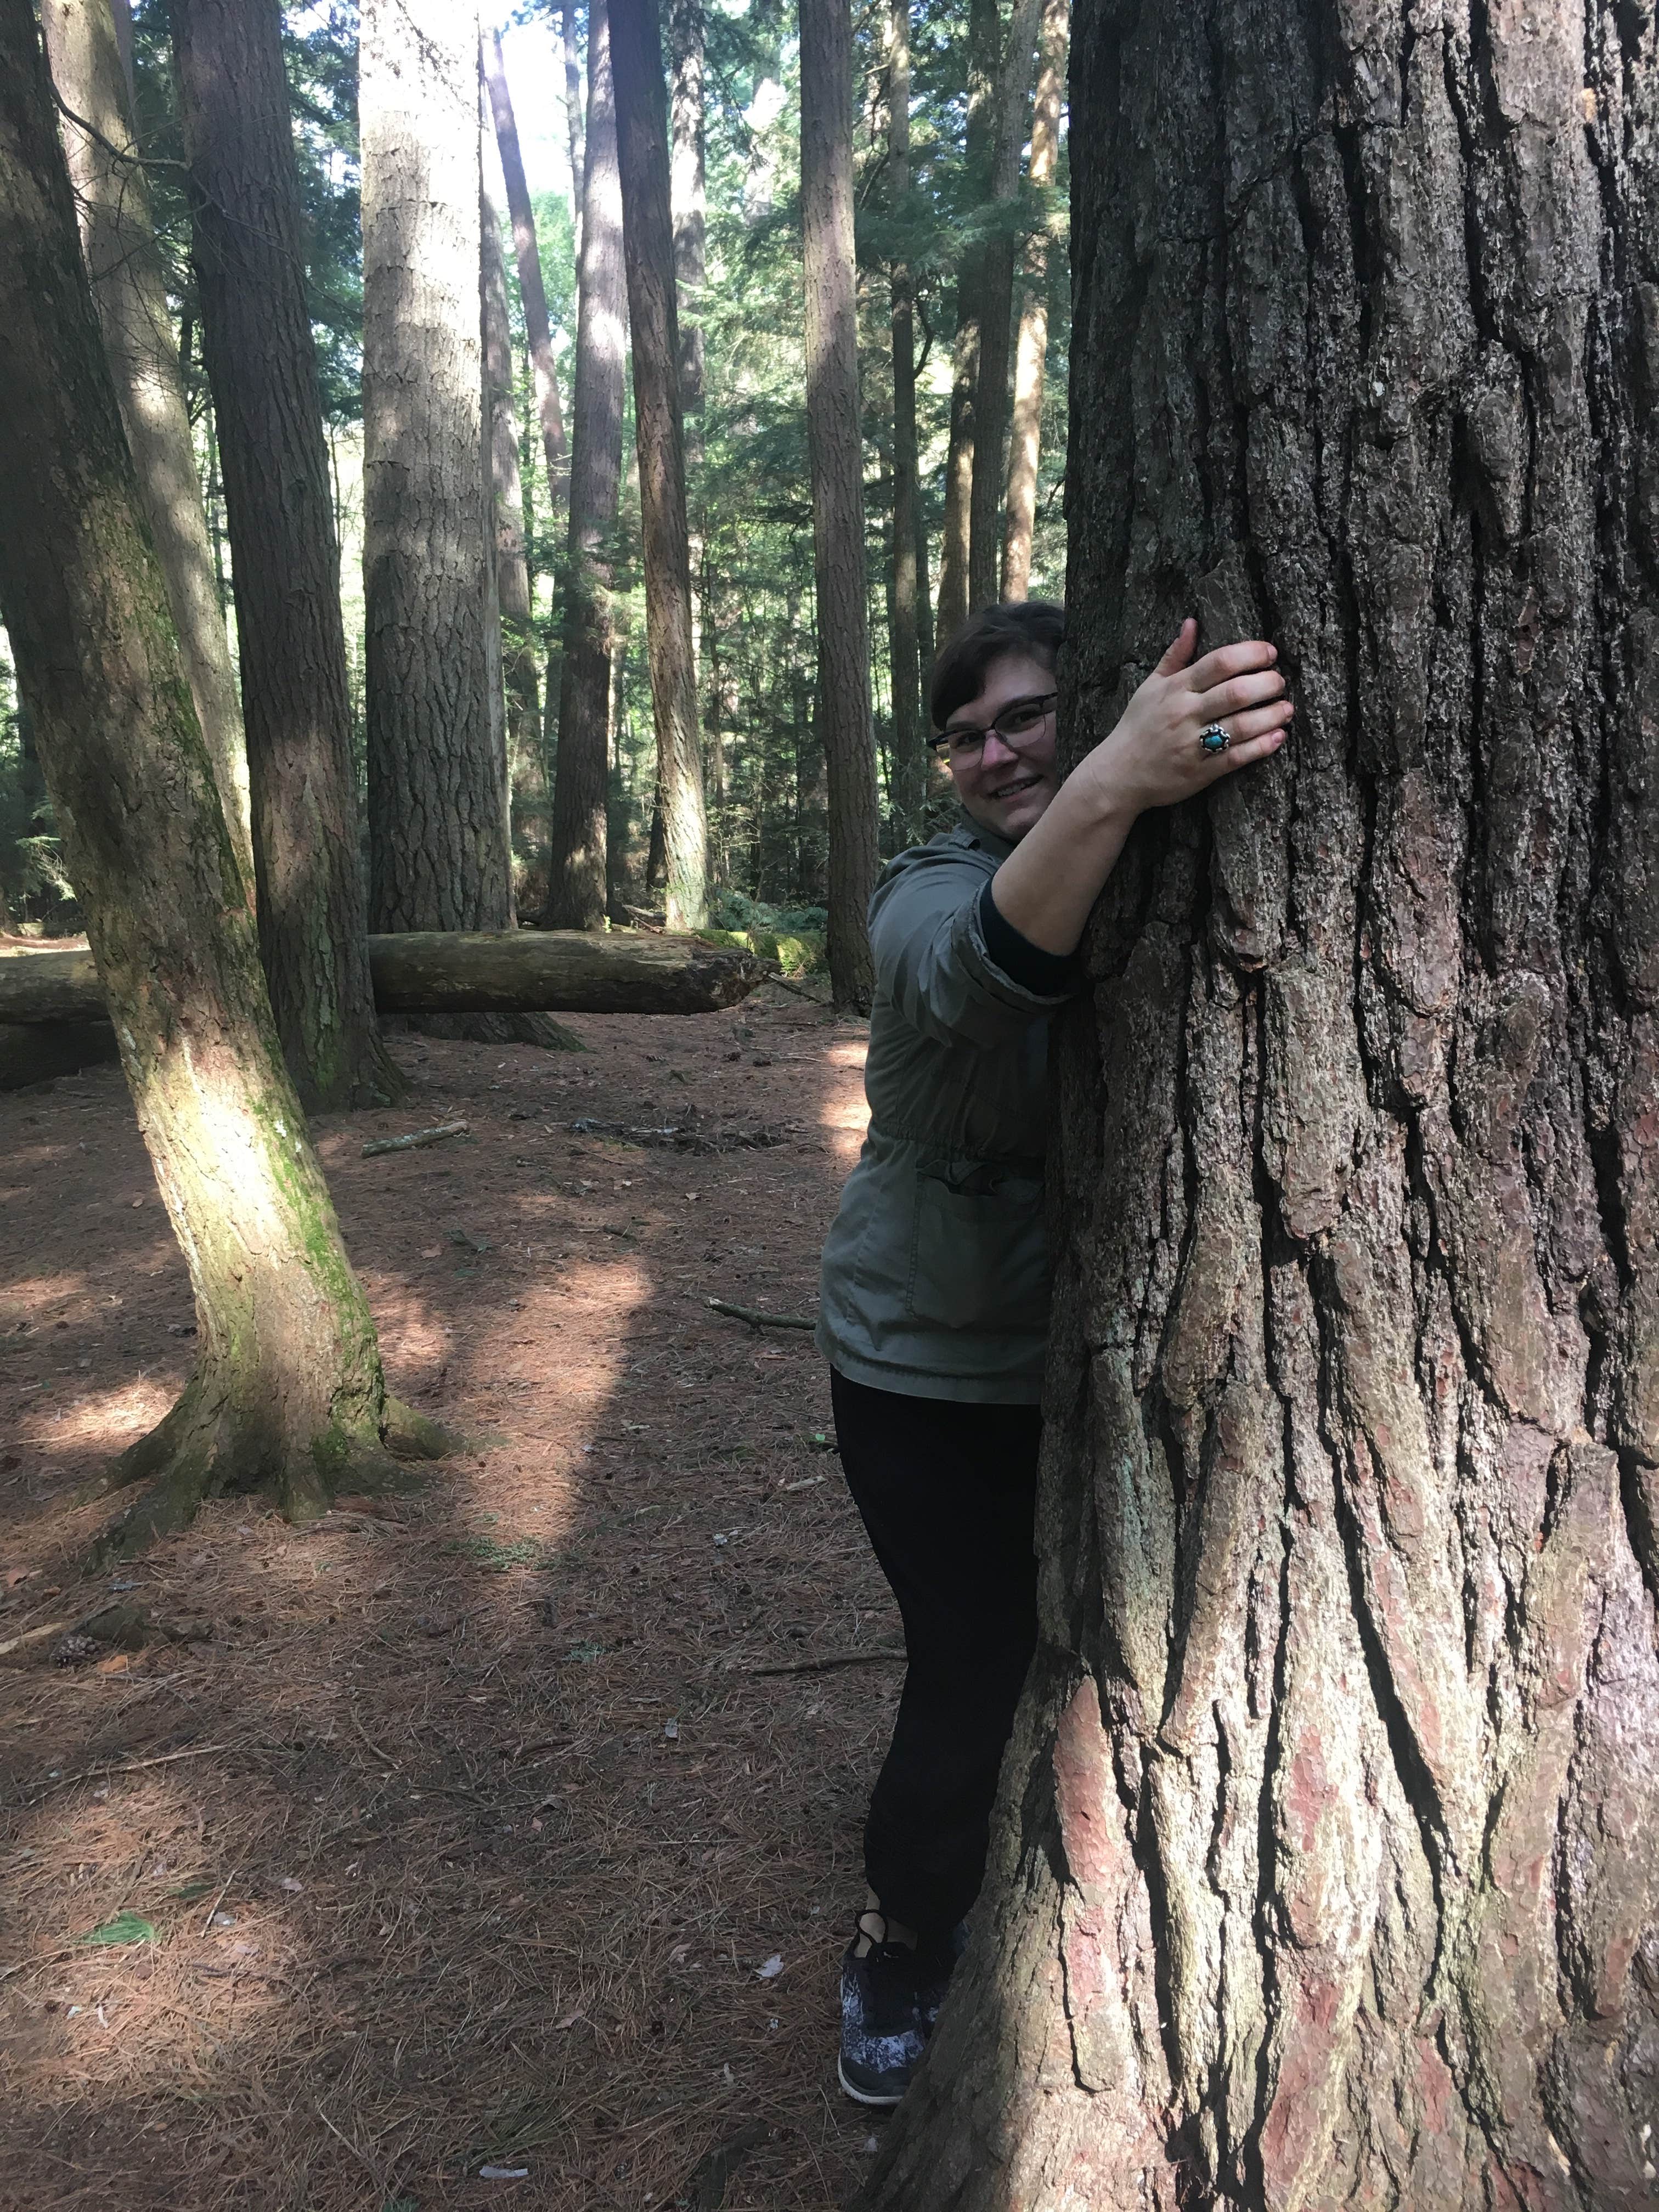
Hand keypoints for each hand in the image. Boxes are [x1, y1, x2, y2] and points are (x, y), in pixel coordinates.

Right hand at [1079, 619, 1290, 819]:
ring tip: (1286, 709)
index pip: (1220, 662)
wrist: (1118, 775)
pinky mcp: (1201, 771)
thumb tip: (1192, 623)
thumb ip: (1175, 656)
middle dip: (1268, 683)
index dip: (1251, 654)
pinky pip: (1237, 757)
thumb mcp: (1150, 687)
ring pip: (1242, 725)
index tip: (1270, 654)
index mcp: (1176, 688)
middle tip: (1280, 682)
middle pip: (1237, 692)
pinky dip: (1261, 746)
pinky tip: (1277, 737)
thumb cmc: (1137, 727)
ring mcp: (1193, 744)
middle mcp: (1185, 713)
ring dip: (1271, 715)